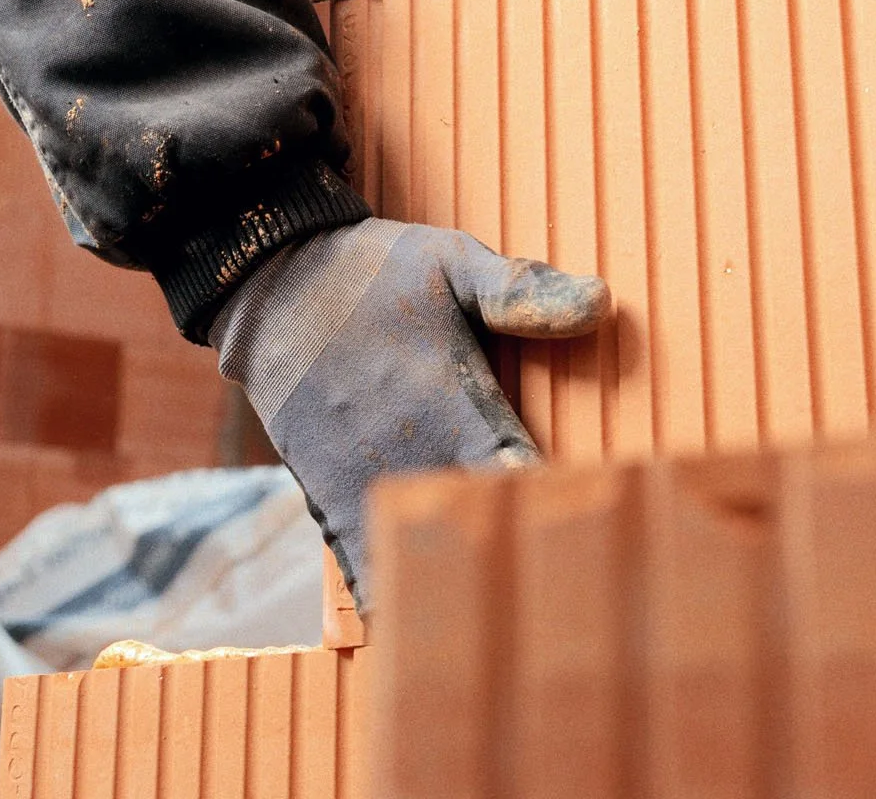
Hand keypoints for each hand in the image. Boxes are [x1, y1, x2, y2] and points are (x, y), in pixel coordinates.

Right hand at [210, 218, 609, 603]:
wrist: (272, 287)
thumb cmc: (375, 273)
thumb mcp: (452, 263)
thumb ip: (522, 292)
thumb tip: (603, 301)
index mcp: (453, 403)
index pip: (518, 478)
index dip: (556, 509)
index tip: (594, 526)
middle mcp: (411, 455)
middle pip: (474, 534)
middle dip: (516, 554)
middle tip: (564, 579)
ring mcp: (367, 485)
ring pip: (418, 561)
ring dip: (457, 582)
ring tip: (500, 606)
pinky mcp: (330, 501)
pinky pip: (364, 569)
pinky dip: (396, 593)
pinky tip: (431, 611)